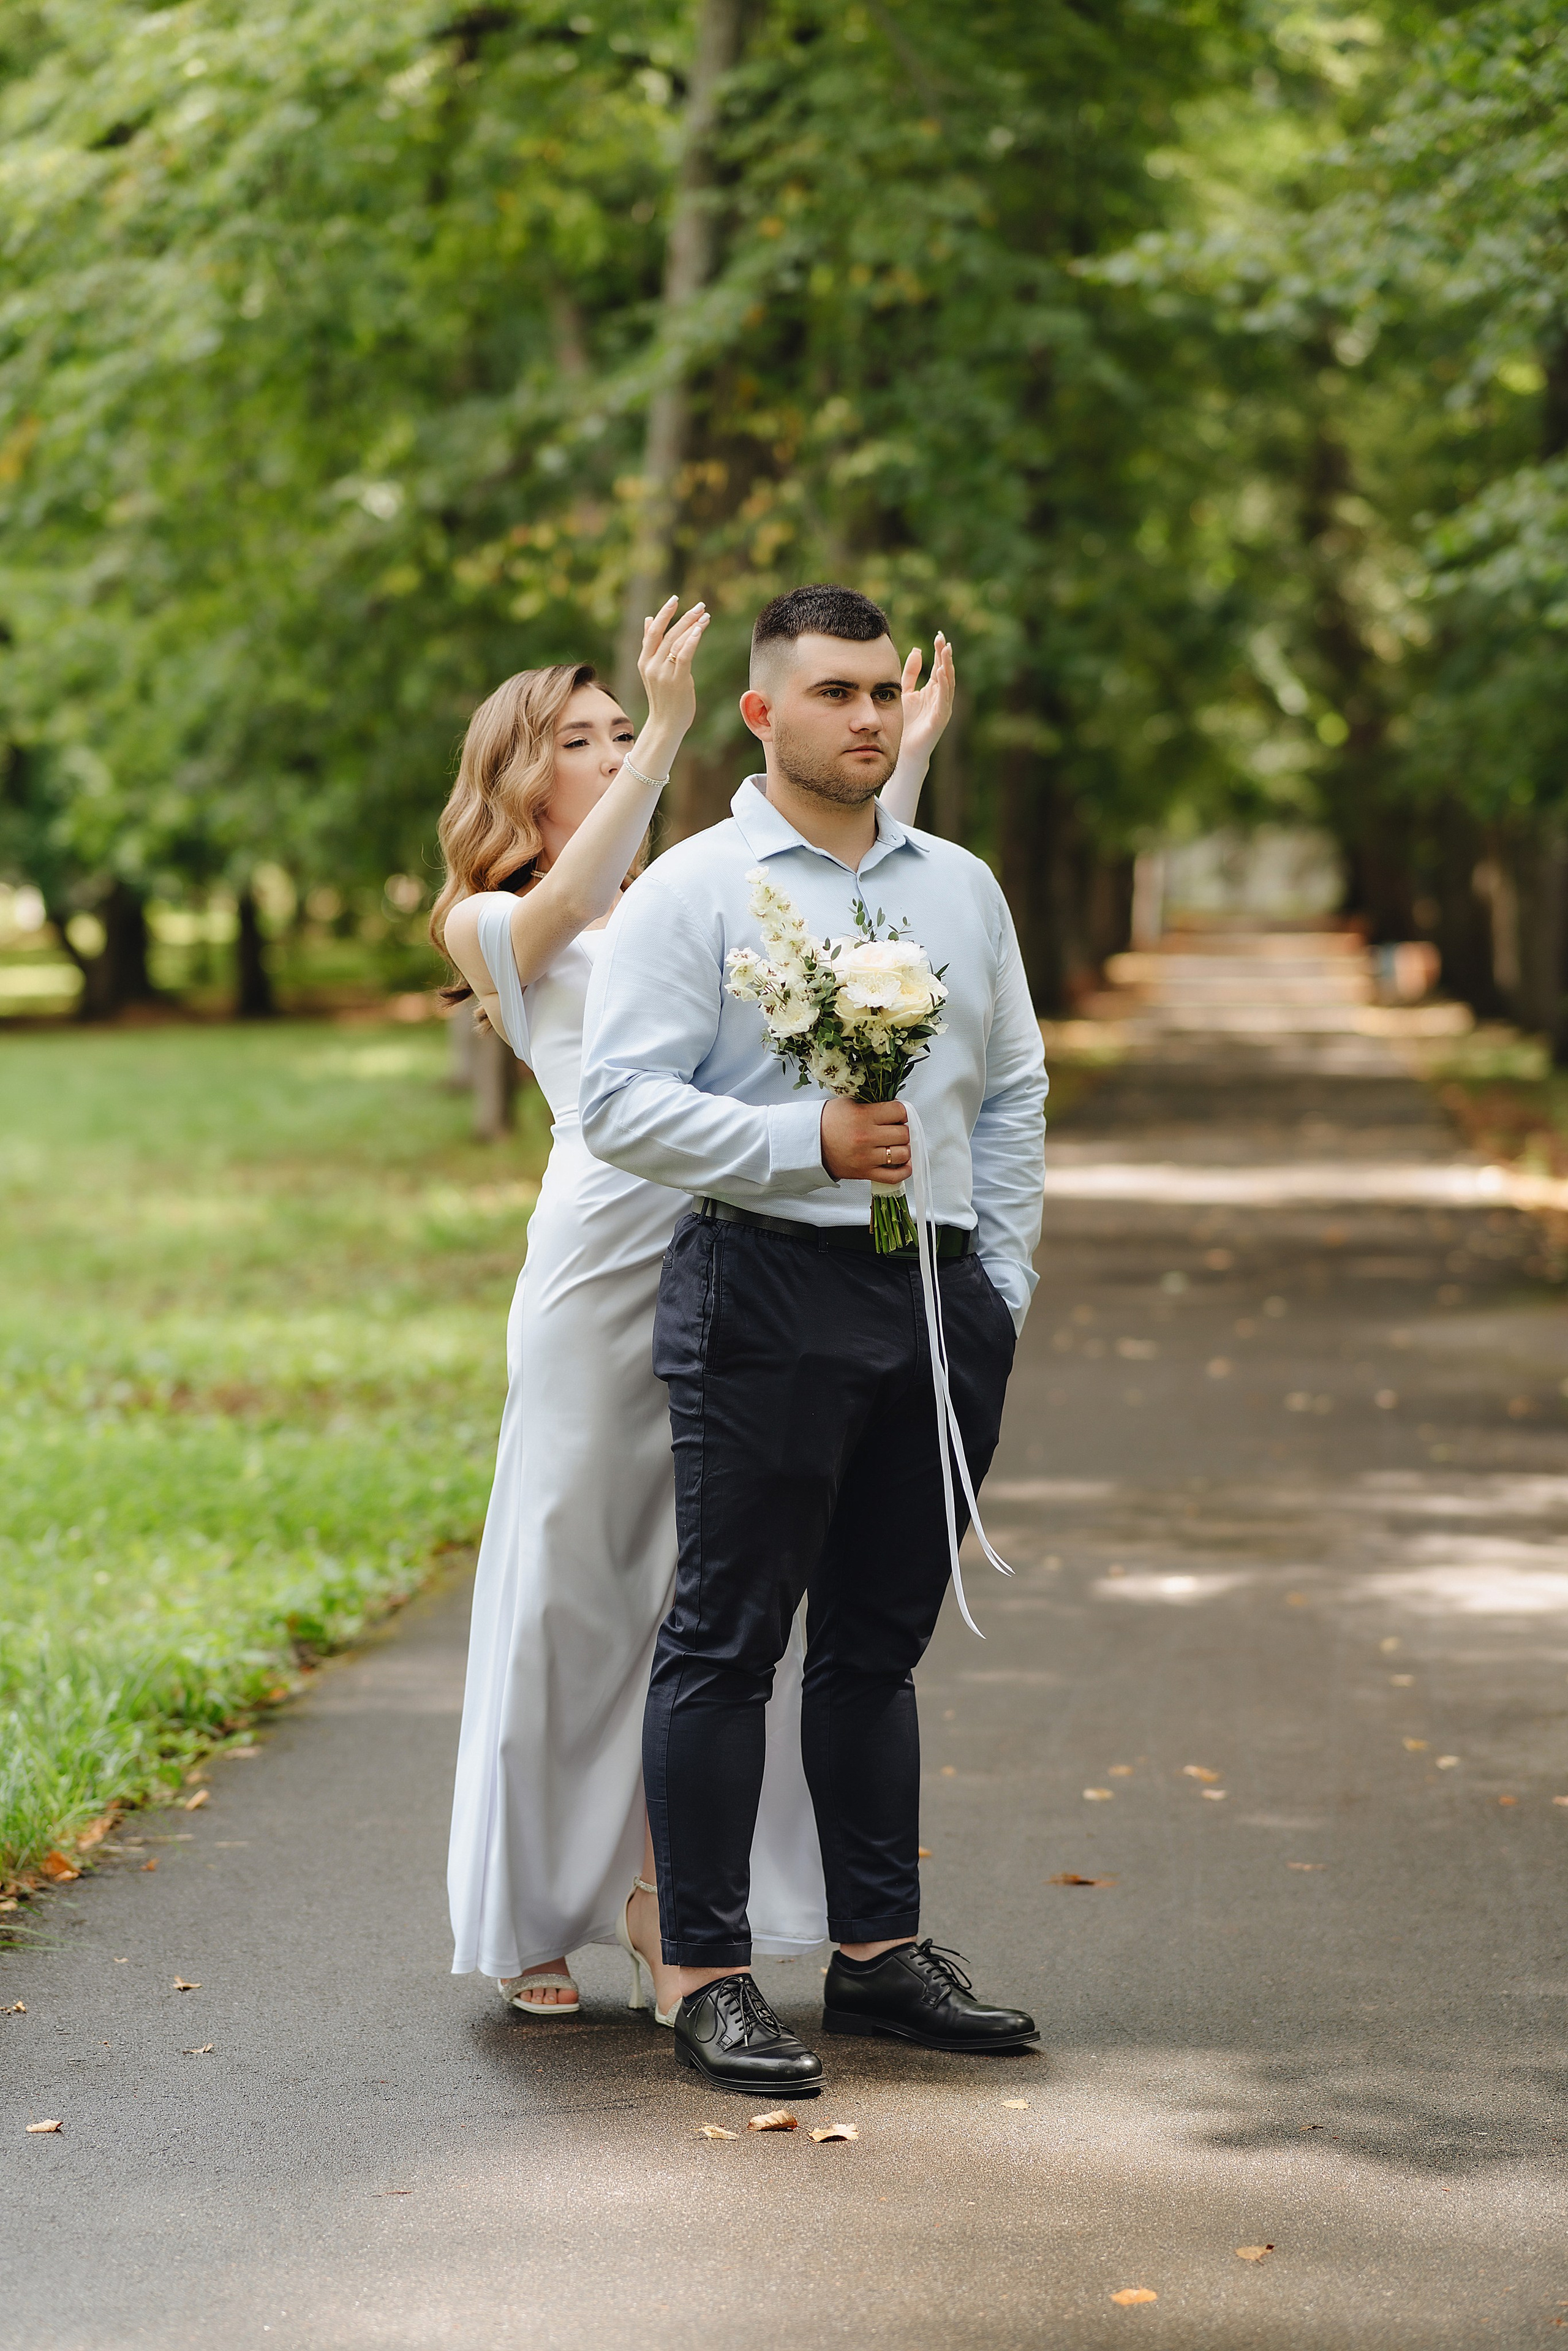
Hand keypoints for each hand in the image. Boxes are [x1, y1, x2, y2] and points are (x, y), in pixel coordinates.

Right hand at [636, 595, 709, 748]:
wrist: (665, 725)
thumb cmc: (663, 698)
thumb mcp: (653, 669)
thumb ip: (651, 645)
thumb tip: (648, 619)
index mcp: (644, 660)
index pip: (653, 631)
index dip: (664, 614)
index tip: (675, 599)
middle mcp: (651, 665)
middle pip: (667, 634)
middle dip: (684, 617)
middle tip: (700, 605)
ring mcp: (663, 673)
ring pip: (677, 642)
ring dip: (692, 626)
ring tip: (706, 616)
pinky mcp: (677, 681)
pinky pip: (684, 656)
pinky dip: (691, 641)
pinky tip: (700, 630)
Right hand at [821, 1098, 910, 1183]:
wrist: (811, 1143)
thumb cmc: (829, 1122)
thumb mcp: (850, 1102)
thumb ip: (874, 1103)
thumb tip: (898, 1108)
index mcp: (862, 1116)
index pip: (898, 1111)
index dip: (902, 1112)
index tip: (898, 1115)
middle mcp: (865, 1137)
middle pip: (903, 1133)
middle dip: (903, 1130)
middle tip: (896, 1129)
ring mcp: (866, 1157)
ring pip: (902, 1154)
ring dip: (904, 1149)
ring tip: (897, 1145)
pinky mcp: (864, 1173)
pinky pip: (893, 1176)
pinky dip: (904, 1171)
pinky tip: (903, 1163)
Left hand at [897, 631, 954, 768]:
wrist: (904, 750)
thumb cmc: (906, 722)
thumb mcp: (905, 691)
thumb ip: (911, 673)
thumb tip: (917, 649)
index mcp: (933, 690)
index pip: (939, 667)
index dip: (940, 652)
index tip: (939, 636)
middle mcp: (940, 698)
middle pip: (946, 672)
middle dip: (945, 656)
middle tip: (943, 639)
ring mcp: (942, 708)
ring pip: (948, 684)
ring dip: (947, 667)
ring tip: (946, 651)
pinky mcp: (939, 719)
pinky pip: (944, 700)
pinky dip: (944, 686)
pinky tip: (941, 673)